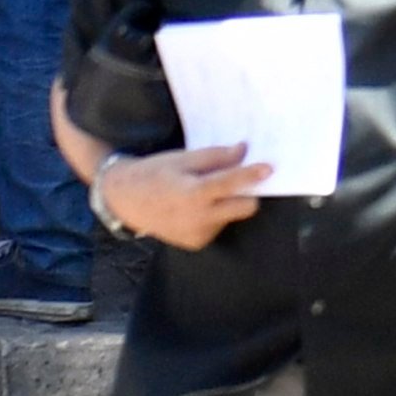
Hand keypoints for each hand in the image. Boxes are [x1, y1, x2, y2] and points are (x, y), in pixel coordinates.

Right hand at [95, 144, 273, 252]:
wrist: (127, 200)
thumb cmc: (155, 174)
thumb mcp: (182, 159)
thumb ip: (214, 157)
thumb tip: (242, 151)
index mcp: (194, 194)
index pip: (230, 184)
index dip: (251, 175)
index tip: (269, 168)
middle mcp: (199, 218)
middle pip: (243, 208)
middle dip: (247, 194)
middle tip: (241, 179)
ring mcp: (198, 234)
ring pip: (230, 216)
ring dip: (226, 203)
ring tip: (201, 192)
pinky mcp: (196, 243)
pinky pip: (217, 226)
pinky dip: (213, 215)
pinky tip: (193, 208)